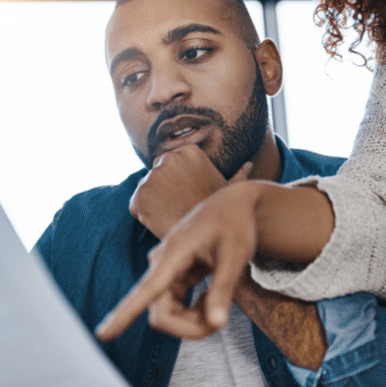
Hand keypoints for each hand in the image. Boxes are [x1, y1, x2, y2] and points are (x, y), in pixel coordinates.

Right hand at [98, 180, 262, 339]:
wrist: (233, 205)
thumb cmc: (235, 225)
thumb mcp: (235, 256)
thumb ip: (224, 290)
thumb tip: (217, 324)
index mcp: (173, 254)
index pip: (146, 291)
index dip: (123, 315)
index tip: (102, 335)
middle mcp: (161, 264)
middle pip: (161, 315)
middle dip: (190, 327)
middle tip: (221, 320)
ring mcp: (165, 271)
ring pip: (168, 314)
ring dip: (194, 321)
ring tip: (220, 304)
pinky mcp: (172, 276)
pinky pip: (175, 307)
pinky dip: (195, 312)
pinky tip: (211, 298)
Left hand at [130, 145, 251, 238]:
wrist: (209, 235)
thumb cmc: (221, 212)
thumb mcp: (230, 190)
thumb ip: (236, 175)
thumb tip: (248, 165)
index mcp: (189, 151)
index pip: (172, 162)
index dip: (177, 181)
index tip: (186, 194)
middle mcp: (168, 158)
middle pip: (156, 174)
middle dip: (162, 188)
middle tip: (177, 207)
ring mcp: (152, 176)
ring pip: (145, 190)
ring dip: (153, 202)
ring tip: (172, 216)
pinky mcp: (140, 196)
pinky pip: (136, 206)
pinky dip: (144, 215)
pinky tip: (162, 222)